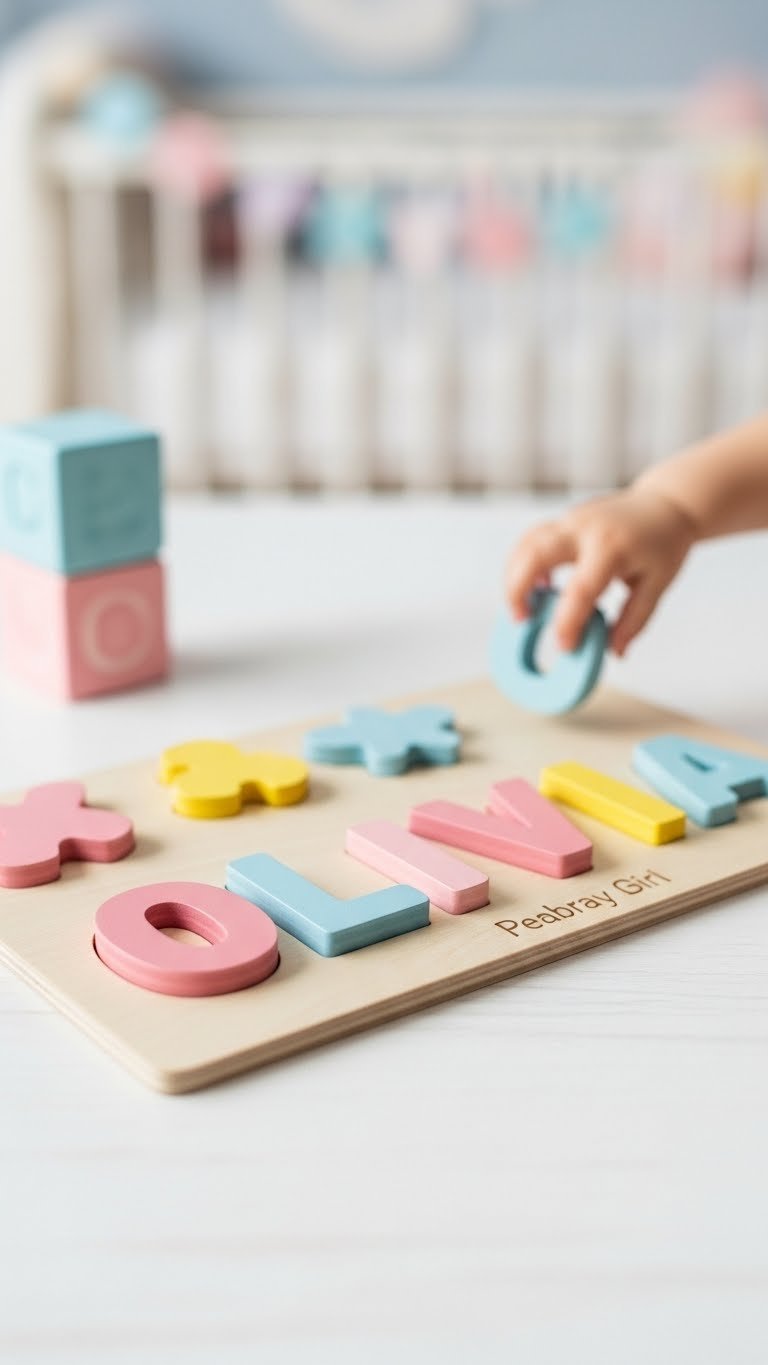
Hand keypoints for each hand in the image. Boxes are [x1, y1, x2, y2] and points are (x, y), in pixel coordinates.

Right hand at [506, 487, 696, 656]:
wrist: (665, 502)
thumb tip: (613, 652)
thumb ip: (633, 620)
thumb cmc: (663, 544)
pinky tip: (537, 586)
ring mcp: (570, 520)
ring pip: (526, 544)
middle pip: (535, 554)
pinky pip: (532, 540)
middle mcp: (586, 529)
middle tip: (522, 621)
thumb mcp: (657, 585)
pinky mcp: (563, 520)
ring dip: (514, 577)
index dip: (568, 621)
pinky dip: (523, 564)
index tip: (563, 647)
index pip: (581, 589)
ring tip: (523, 608)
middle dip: (518, 590)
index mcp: (613, 548)